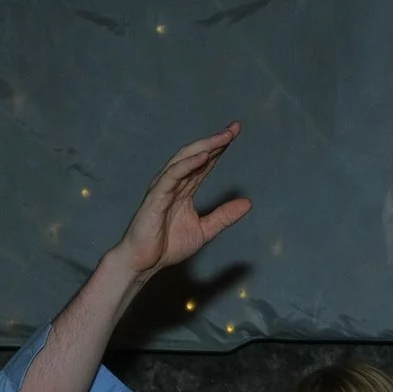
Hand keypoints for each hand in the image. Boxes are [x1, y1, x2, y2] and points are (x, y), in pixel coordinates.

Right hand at [110, 124, 251, 279]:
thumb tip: (248, 203)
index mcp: (185, 189)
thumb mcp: (204, 230)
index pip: (205, 163)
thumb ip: (224, 216)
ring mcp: (163, 188)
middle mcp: (174, 184)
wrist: (144, 263)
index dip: (220, 149)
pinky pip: (172, 175)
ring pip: (184, 160)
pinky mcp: (156, 196)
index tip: (235, 134)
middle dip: (215, 141)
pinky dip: (187, 164)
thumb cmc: (167, 245)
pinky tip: (203, 156)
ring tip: (223, 137)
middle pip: (196, 155)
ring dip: (204, 147)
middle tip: (234, 128)